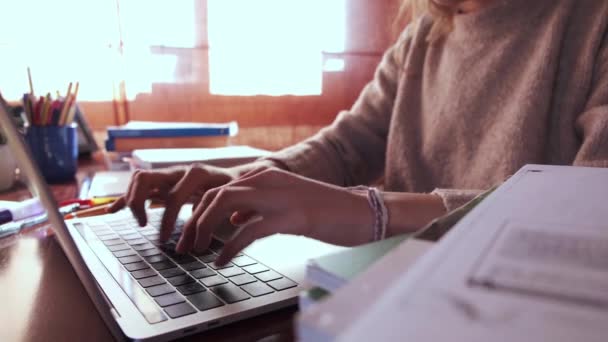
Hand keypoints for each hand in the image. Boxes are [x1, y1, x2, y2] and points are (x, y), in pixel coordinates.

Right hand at [108, 164, 234, 240]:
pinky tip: (113, 211)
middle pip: (145, 178)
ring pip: (139, 179)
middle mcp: (178, 172)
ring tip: (138, 221)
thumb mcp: (232, 199)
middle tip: (144, 225)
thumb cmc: (235, 190)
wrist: (236, 177)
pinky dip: (125, 198)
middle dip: (138, 202)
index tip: (165, 239)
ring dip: (131, 199)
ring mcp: (169, 176)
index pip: (173, 196)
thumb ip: (225, 210)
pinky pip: (140, 187)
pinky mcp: (164, 183)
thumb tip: (227, 225)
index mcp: (195, 174)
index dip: (167, 219)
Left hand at [176, 168, 372, 264]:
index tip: (190, 232)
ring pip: (224, 204)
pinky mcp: (290, 216)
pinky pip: (248, 231)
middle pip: (215, 194)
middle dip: (193, 221)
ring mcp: (278, 196)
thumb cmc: (326, 209)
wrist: (360, 211)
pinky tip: (222, 260)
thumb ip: (257, 204)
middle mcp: (268, 180)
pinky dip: (229, 247)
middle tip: (185, 245)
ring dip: (204, 230)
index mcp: (266, 175)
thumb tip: (232, 216)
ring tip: (197, 251)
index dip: (199, 211)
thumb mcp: (286, 200)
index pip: (220, 188)